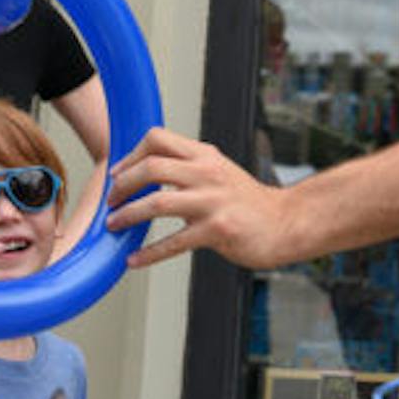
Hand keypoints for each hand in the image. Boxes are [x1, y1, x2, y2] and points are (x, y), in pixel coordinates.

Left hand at [106, 127, 293, 269]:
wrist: (286, 223)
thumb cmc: (249, 202)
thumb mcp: (219, 172)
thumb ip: (189, 167)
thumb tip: (149, 171)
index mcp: (205, 155)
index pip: (157, 138)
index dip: (130, 155)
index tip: (117, 174)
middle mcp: (207, 173)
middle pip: (151, 167)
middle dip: (122, 185)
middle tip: (111, 201)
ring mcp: (212, 202)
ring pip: (156, 204)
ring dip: (127, 216)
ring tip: (114, 226)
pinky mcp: (217, 231)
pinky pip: (173, 242)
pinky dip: (148, 253)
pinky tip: (133, 260)